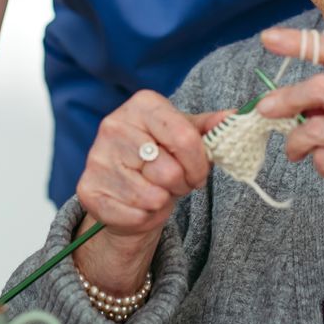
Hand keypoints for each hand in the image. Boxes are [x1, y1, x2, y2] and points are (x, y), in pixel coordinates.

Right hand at [75, 92, 227, 292]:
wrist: (126, 189)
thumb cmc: (161, 158)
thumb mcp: (187, 135)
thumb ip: (211, 128)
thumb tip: (235, 117)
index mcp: (142, 105)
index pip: (186, 139)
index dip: (200, 164)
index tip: (200, 173)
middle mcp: (114, 125)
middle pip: (170, 171)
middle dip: (181, 185)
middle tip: (176, 184)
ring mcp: (97, 158)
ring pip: (152, 196)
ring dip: (163, 202)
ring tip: (157, 193)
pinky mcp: (88, 190)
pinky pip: (135, 215)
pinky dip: (145, 218)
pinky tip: (140, 207)